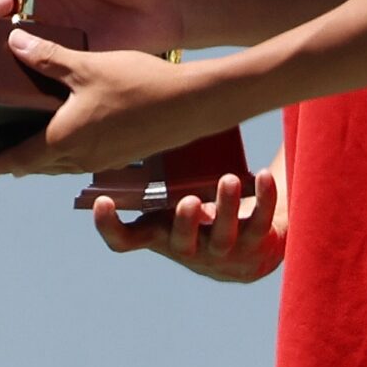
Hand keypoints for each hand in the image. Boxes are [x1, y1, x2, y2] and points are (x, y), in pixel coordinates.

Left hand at [0, 31, 208, 177]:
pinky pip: (87, 158)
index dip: (0, 164)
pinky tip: (78, 131)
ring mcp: (104, 160)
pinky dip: (72, 150)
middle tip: (3, 150)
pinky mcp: (124, 155)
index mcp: (63, 140)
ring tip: (35, 141)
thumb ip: (47, 58)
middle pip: (41, 165)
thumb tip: (12, 42)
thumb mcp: (87, 66)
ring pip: (65, 163)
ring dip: (47, 156)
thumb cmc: (138, 85)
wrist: (191, 105)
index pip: (20, 160)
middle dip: (20, 160)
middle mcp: (81, 158)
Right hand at [93, 169, 285, 282]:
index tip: (102, 202)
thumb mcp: (171, 201)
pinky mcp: (255, 242)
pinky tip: (263, 176)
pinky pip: (261, 221)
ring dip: (226, 206)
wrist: (245, 249)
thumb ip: (155, 177)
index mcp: (158, 234)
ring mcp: (222, 249)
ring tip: (229, 180)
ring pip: (224, 234)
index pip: (125, 240)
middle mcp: (188, 247)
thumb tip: (141, 117)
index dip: (110, 226)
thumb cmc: (197, 215)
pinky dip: (264, 198)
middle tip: (186, 201)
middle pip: (182, 241)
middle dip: (184, 222)